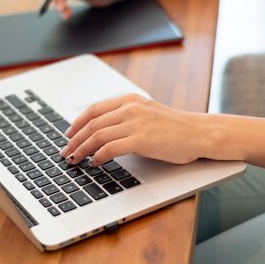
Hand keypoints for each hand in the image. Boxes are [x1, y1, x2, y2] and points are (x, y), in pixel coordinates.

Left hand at [60, 93, 210, 166]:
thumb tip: (103, 131)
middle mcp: (130, 108)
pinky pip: (110, 149)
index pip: (94, 109)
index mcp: (130, 99)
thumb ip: (127, 117)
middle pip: (92, 123)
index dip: (77, 122)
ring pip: (97, 136)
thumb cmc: (176, 127)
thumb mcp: (147, 113)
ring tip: (75, 159)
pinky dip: (98, 157)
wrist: (199, 133)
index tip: (69, 133)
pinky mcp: (140, 140)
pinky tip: (95, 163)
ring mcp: (135, 123)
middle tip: (66, 151)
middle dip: (75, 139)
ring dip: (82, 149)